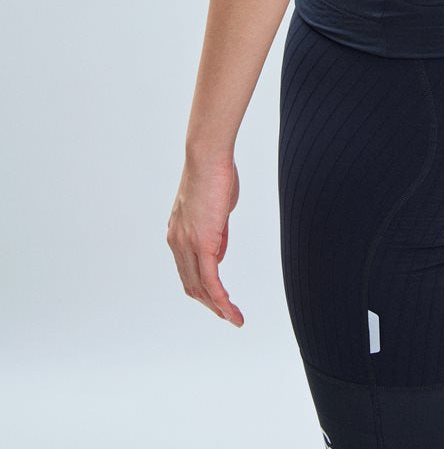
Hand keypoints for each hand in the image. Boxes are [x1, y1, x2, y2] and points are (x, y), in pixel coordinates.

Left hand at [166, 154, 244, 325]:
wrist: (208, 157)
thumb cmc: (215, 173)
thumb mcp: (216, 209)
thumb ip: (216, 233)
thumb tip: (218, 254)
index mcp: (178, 234)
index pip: (188, 270)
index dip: (202, 287)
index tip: (218, 298)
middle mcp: (177, 243)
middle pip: (191, 285)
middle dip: (209, 304)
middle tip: (227, 315)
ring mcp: (187, 245)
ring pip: (200, 288)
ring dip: (217, 307)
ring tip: (234, 318)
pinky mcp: (202, 244)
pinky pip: (211, 281)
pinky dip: (221, 300)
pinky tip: (231, 311)